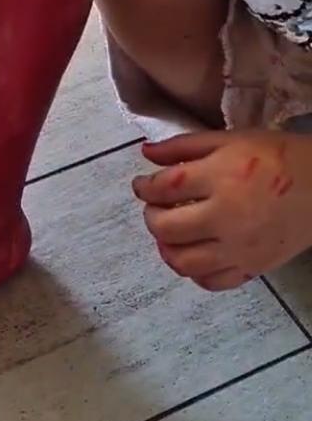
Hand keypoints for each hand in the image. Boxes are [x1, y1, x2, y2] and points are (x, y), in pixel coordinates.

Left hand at [132, 129, 311, 289]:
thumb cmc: (277, 155)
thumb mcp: (231, 139)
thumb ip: (184, 146)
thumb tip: (146, 153)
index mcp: (220, 177)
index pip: (164, 188)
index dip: (144, 187)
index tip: (142, 185)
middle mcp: (226, 216)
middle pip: (166, 228)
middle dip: (151, 218)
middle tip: (155, 209)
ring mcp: (238, 248)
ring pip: (183, 262)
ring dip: (166, 248)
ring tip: (169, 234)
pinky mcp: (251, 268)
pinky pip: (211, 282)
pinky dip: (194, 273)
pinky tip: (194, 254)